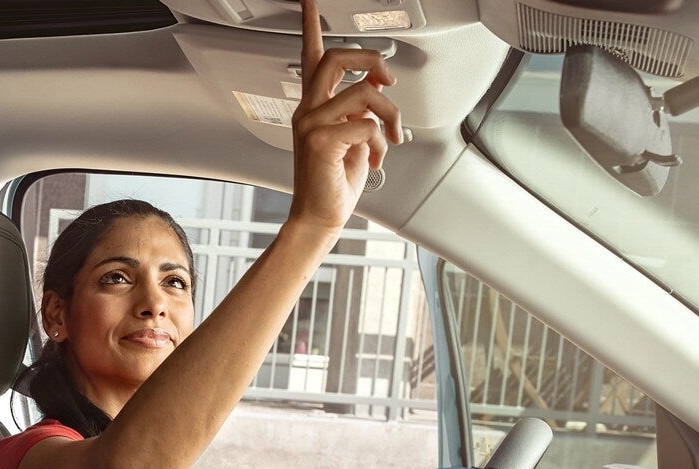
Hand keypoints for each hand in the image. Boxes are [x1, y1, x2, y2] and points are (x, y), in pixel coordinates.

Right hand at [287, 0, 403, 230]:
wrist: (321, 216)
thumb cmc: (334, 182)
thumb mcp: (353, 138)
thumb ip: (358, 111)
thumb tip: (375, 97)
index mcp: (313, 107)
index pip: (311, 57)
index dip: (310, 25)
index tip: (310, 1)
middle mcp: (307, 110)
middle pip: (338, 58)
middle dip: (372, 60)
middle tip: (388, 77)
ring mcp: (311, 124)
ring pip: (365, 93)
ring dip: (391, 116)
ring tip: (391, 137)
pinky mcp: (320, 141)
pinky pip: (368, 125)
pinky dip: (381, 143)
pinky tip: (375, 158)